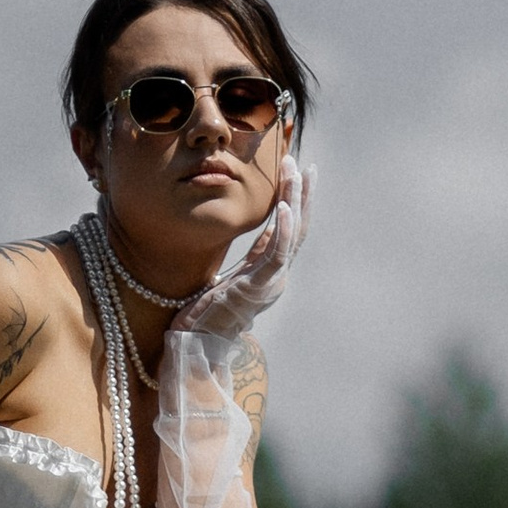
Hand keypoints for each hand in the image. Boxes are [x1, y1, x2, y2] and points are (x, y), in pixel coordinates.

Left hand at [174, 153, 311, 338]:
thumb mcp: (235, 277)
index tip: (300, 175)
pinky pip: (277, 253)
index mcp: (269, 270)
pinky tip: (284, 207)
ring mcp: (271, 280)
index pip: (288, 230)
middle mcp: (276, 274)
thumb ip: (253, 257)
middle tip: (307, 165)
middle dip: (303, 195)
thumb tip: (265, 233)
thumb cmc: (210, 313)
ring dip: (295, 201)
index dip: (296, 203)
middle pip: (297, 228)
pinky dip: (283, 229)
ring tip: (297, 173)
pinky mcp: (259, 285)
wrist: (200, 342)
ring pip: (292, 235)